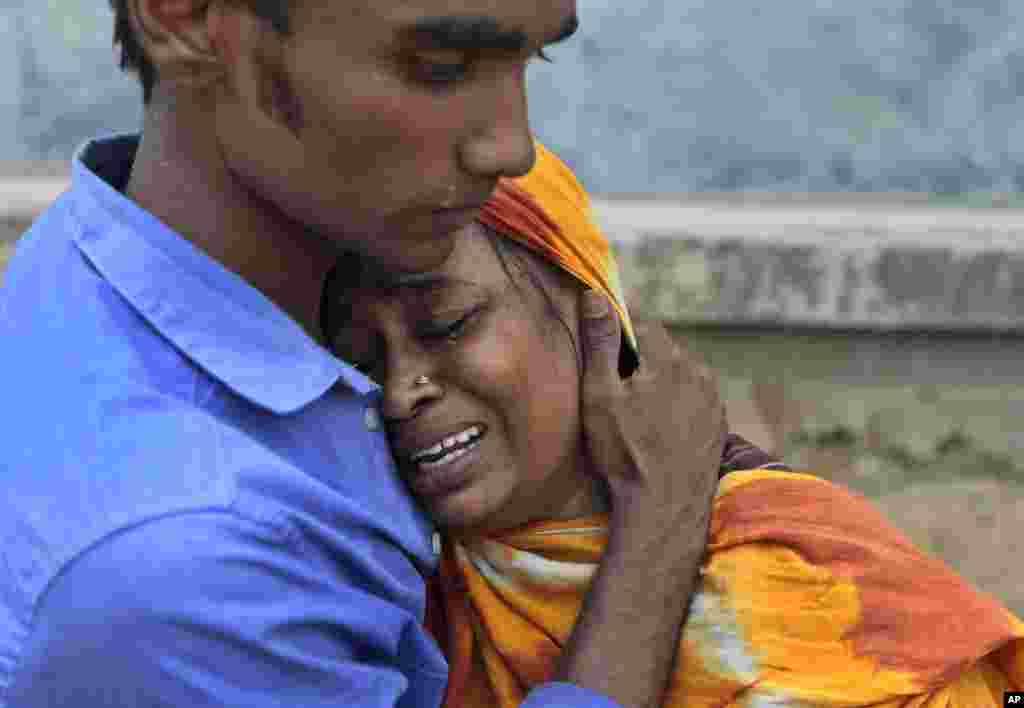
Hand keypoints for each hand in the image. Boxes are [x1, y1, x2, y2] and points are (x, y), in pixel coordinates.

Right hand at [551, 290, 725, 707]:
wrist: (664, 508)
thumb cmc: (625, 452)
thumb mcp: (600, 395)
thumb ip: (600, 342)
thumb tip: (595, 296)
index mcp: (669, 357)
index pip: (643, 324)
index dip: (620, 333)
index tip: (604, 352)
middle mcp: (698, 371)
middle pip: (663, 349)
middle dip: (640, 359)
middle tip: (615, 388)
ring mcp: (713, 399)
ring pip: (681, 374)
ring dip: (661, 381)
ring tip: (636, 412)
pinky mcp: (718, 425)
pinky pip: (694, 399)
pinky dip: (677, 404)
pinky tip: (658, 428)